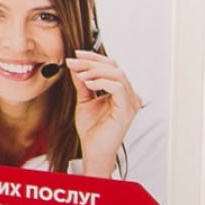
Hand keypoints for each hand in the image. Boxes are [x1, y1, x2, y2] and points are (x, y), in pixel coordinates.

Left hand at [66, 50, 142, 176]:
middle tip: (73, 61)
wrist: (93, 149)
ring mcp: (130, 102)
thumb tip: (75, 65)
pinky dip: (101, 82)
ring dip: (95, 70)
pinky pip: (117, 88)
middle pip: (114, 67)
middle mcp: (129, 95)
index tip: (76, 55)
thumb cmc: (92, 129)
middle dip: (92, 62)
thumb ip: (83, 82)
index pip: (112, 66)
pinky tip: (87, 82)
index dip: (94, 58)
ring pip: (117, 74)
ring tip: (79, 74)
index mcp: (122, 92)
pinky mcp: (126, 110)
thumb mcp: (84, 99)